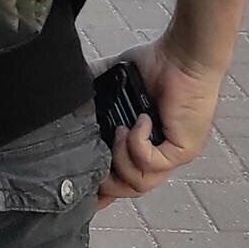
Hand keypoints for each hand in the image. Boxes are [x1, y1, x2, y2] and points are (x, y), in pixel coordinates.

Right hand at [97, 34, 226, 206]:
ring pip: (140, 183)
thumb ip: (94, 91)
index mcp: (143, 144)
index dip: (103, 190)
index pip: (124, 178)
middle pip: (130, 189)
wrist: (183, 55)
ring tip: (119, 131)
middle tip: (94, 166)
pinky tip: (140, 121)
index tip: (84, 192)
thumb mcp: (115, 81)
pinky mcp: (182, 150)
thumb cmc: (157, 64)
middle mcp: (158, 154)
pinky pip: (151, 163)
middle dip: (107, 183)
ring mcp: (172, 155)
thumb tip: (65, 94)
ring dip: (121, 159)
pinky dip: (138, 143)